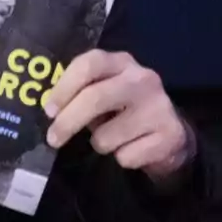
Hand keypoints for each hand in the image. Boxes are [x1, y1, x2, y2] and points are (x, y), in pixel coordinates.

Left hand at [43, 50, 192, 184]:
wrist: (172, 136)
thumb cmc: (123, 112)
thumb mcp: (103, 93)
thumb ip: (80, 93)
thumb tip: (50, 111)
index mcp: (120, 62)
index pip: (88, 64)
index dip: (64, 87)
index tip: (49, 111)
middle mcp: (142, 78)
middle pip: (95, 97)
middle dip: (68, 122)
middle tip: (53, 139)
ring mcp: (159, 106)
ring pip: (107, 136)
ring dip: (101, 144)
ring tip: (114, 139)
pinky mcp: (171, 135)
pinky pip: (126, 157)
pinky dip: (122, 159)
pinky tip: (134, 149)